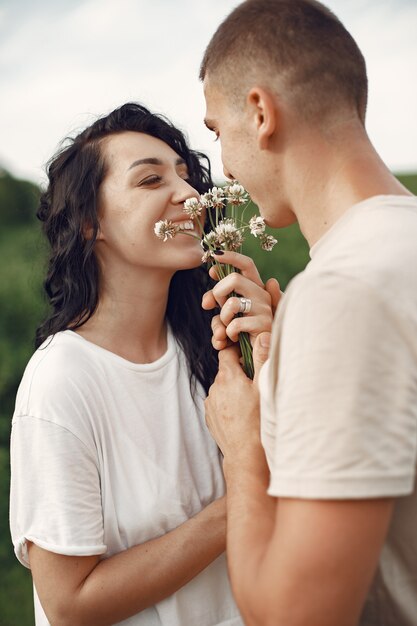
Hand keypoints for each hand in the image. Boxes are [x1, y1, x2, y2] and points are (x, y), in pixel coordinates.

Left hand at [202, 250, 280, 350]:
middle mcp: (262, 294)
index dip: (230, 257)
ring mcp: (264, 309)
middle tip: (218, 307)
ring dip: (222, 318)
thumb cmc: (241, 331)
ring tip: (226, 327)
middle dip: (218, 293)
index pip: (246, 264)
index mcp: (254, 288)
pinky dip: (228, 333)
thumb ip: (217, 303)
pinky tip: (233, 338)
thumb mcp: (226, 314)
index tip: (214, 255)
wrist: (257, 354)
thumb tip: (205, 302)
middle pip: (233, 279)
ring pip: (231, 303)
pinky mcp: (263, 325)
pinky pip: (234, 324)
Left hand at [205, 332, 270, 457]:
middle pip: (226, 371)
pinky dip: (229, 404)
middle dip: (239, 373)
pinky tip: (242, 414)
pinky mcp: (209, 417)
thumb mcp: (264, 387)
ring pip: (223, 388)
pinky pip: (219, 403)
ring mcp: (210, 403)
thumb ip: (262, 359)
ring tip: (250, 403)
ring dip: (234, 390)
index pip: (228, 352)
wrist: (245, 455)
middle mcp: (215, 387)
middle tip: (255, 384)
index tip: (250, 357)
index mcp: (228, 376)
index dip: (239, 352)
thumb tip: (262, 335)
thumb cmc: (259, 420)